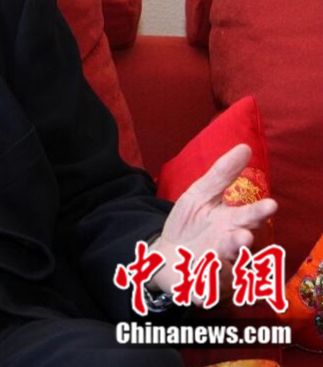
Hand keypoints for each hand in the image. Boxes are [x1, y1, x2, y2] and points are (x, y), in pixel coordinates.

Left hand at [147, 144, 277, 303]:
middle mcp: (230, 249)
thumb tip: (246, 147)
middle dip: (241, 242)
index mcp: (231, 224)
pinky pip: (206, 291)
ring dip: (222, 264)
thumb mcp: (200, 194)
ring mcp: (218, 271)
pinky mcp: (201, 289)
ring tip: (216, 255)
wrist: (166, 254)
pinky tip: (200, 279)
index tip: (271, 204)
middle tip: (243, 236)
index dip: (258, 212)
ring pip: (226, 270)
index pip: (248, 217)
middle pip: (239, 246)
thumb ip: (222, 175)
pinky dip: (205, 286)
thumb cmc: (190, 224)